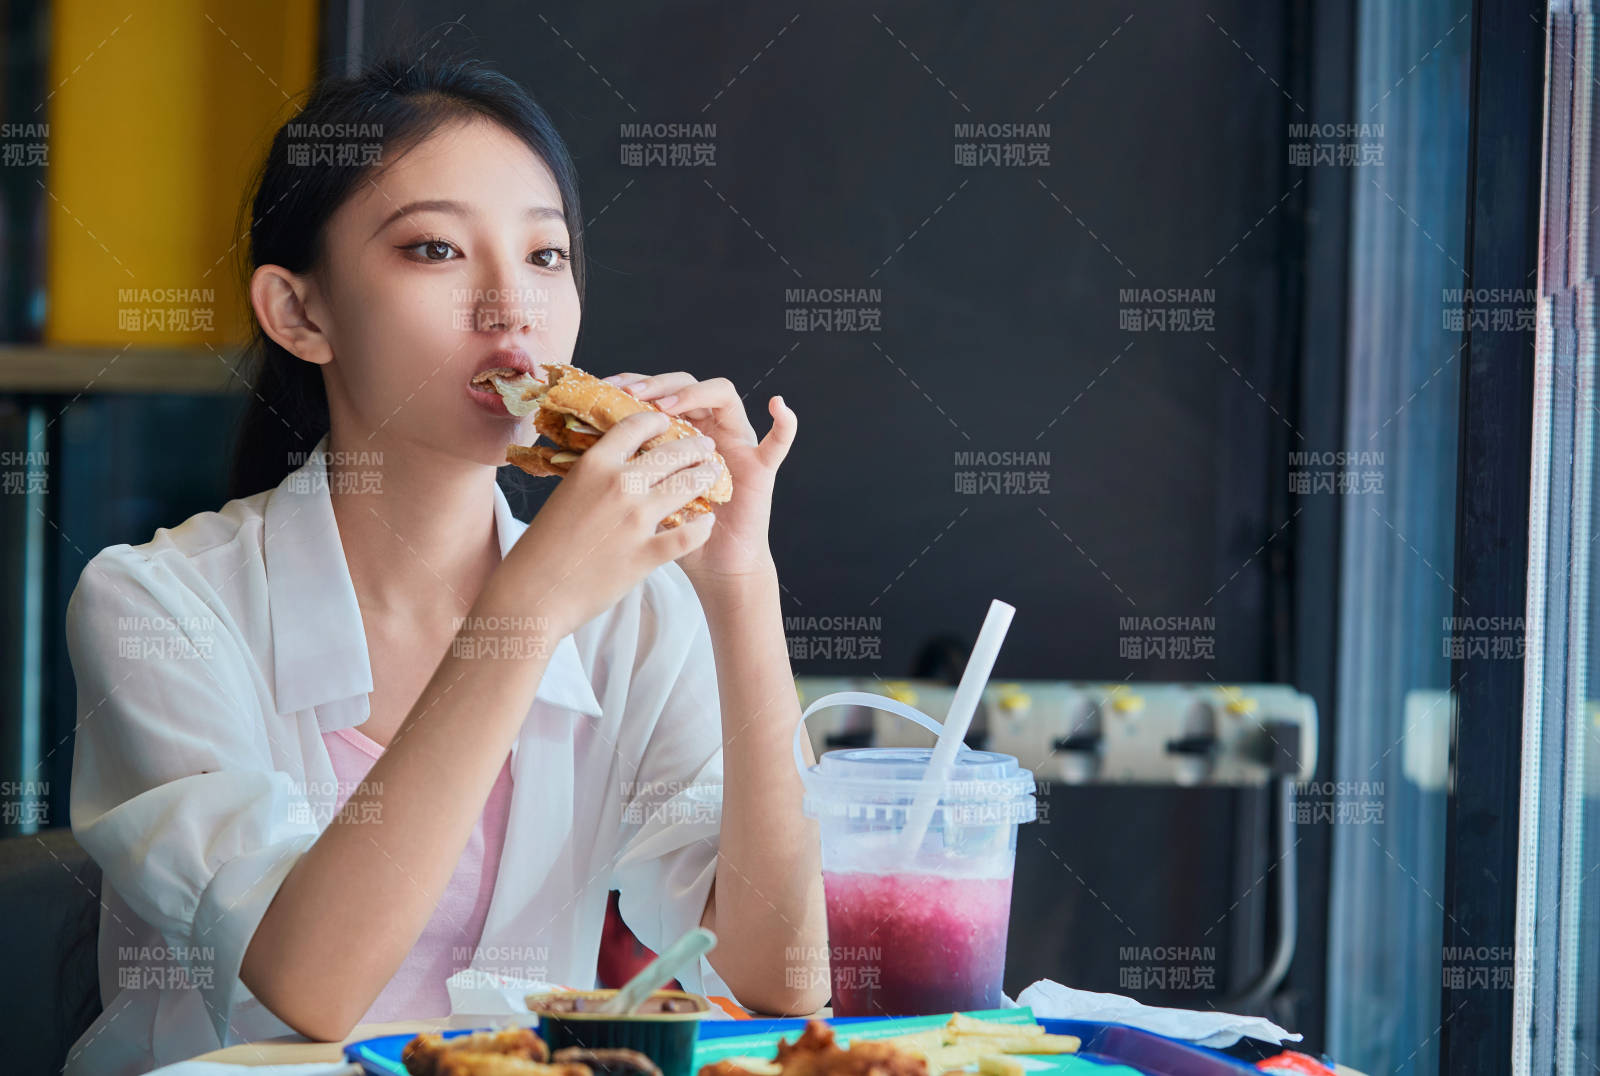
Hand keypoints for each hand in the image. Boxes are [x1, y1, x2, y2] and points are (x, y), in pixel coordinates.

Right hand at [497, 410, 721, 635]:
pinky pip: (690, 534)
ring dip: (706, 477)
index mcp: (594, 466)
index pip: (635, 426)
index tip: (668, 423)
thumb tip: (615, 463)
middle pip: (672, 453)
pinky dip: (703, 527)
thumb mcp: (565, 495)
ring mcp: (635, 520)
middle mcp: (618, 486)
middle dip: (694, 447)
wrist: (533, 594)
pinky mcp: (647, 555)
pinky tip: (708, 522)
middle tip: (705, 448)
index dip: (657, 421)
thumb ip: (594, 477)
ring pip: (688, 486)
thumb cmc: (543, 547)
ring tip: (714, 474)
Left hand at [602, 371, 795, 579]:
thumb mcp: (637, 494)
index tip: (604, 388)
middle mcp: (706, 428)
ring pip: (723, 395)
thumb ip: (620, 464)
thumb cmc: (671, 532)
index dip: (633, 383)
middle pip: (686, 384)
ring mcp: (735, 443)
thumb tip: (575, 437)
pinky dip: (784, 423)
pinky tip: (778, 405)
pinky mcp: (759, 468)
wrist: (709, 566)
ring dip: (695, 393)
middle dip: (658, 384)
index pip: (656, 390)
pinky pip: (778, 442)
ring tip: (669, 407)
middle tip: (633, 395)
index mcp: (675, 430)